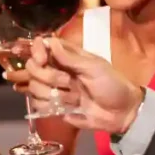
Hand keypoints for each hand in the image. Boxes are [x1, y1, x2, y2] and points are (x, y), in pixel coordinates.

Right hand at [24, 38, 142, 134]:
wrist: (121, 113)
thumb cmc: (112, 85)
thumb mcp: (95, 68)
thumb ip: (70, 57)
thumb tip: (51, 41)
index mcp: (67, 57)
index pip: (42, 46)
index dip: (36, 51)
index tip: (41, 60)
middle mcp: (57, 70)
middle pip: (33, 68)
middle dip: (48, 76)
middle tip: (67, 82)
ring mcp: (54, 89)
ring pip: (33, 87)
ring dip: (52, 94)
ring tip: (74, 98)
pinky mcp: (54, 107)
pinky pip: (38, 105)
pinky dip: (49, 107)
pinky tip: (66, 108)